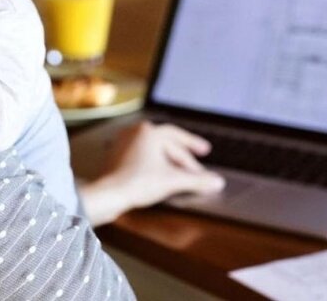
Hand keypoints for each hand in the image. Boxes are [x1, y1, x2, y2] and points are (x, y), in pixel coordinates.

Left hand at [78, 121, 224, 225]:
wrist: (108, 194)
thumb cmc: (137, 182)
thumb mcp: (173, 181)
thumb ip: (197, 180)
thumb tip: (218, 182)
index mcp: (148, 131)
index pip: (178, 137)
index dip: (194, 145)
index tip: (205, 151)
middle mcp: (134, 132)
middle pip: (166, 143)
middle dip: (183, 157)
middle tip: (197, 166)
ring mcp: (123, 143)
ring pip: (153, 150)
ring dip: (169, 160)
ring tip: (181, 171)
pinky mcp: (116, 157)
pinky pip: (141, 156)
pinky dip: (154, 164)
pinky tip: (160, 174)